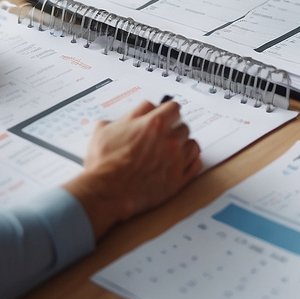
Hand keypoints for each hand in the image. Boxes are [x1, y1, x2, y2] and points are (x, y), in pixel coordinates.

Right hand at [66, 99, 201, 236]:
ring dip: (183, 144)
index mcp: (153, 123)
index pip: (171, 106)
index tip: (161, 116)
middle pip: (183, 124)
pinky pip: (195, 164)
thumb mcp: (104, 130)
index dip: (163, 111)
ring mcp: (176, 160)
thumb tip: (126, 118)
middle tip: (162, 135)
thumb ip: (121, 119)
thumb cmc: (104, 163)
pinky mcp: (177, 180)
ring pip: (192, 143)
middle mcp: (169, 140)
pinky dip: (190, 160)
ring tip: (172, 149)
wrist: (105, 191)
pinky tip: (182, 160)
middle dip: (173, 129)